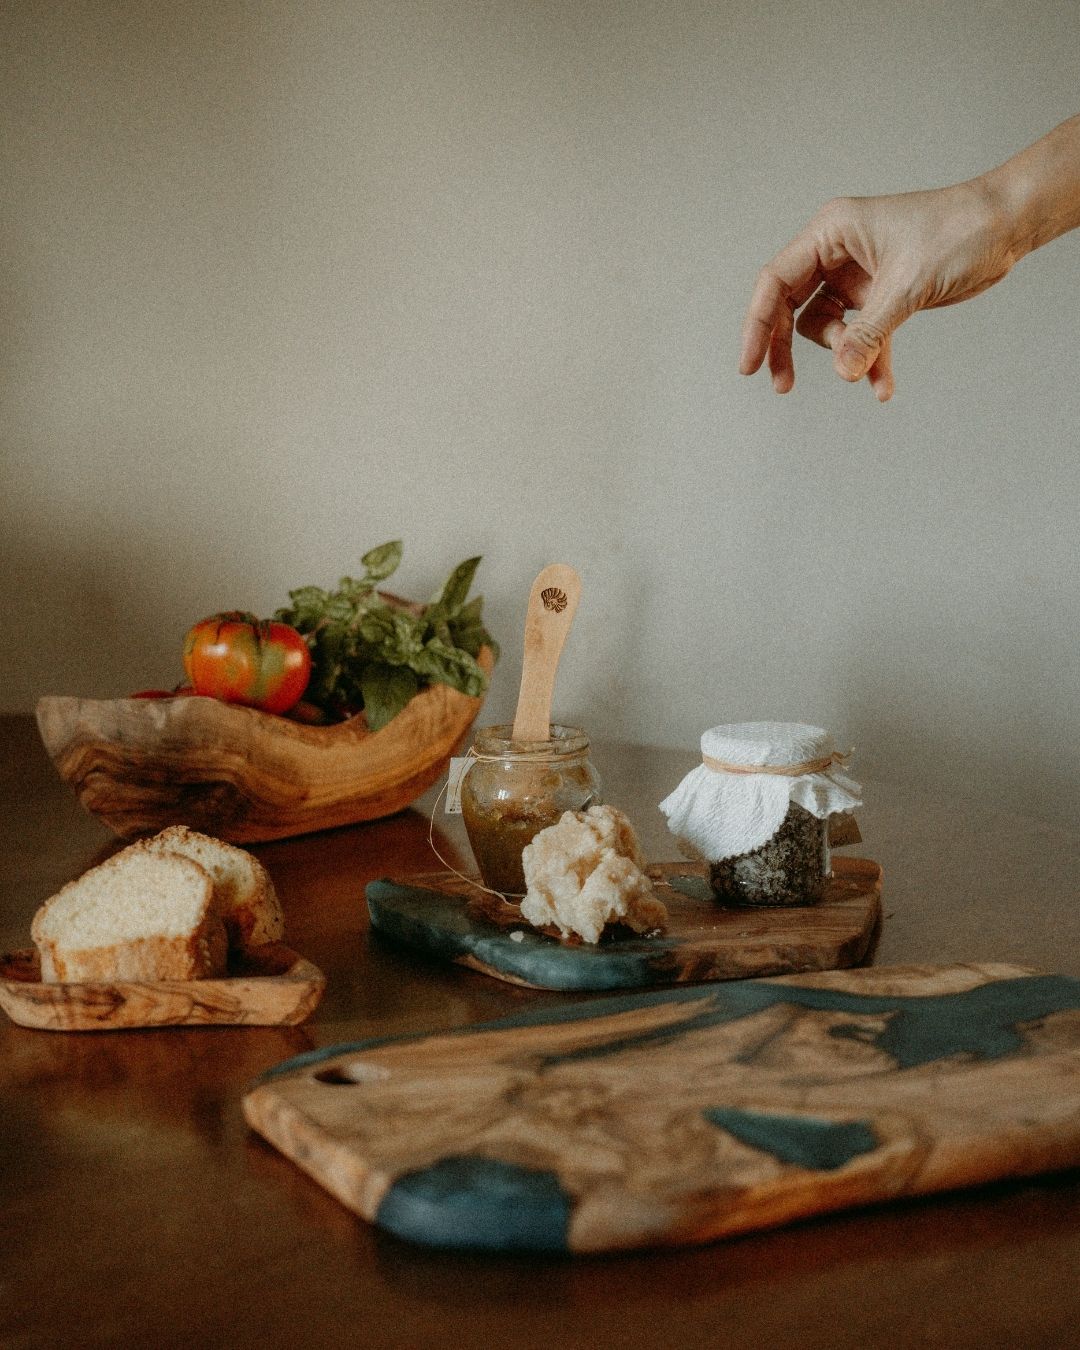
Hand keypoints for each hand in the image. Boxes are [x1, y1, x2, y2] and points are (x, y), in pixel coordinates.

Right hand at [739, 180, 1020, 400]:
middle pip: (791, 307)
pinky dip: (870, 359)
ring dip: (844, 354)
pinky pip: (861, 335)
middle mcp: (837, 252)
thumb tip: (843, 372)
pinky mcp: (879, 295)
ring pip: (825, 326)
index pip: (777, 281)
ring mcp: (856, 275)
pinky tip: (883, 386)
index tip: (749, 364)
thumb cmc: (958, 231)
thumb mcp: (908, 286)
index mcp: (831, 232)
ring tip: (866, 372)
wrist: (1004, 227)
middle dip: (788, 348)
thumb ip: (870, 332)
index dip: (758, 325)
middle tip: (782, 385)